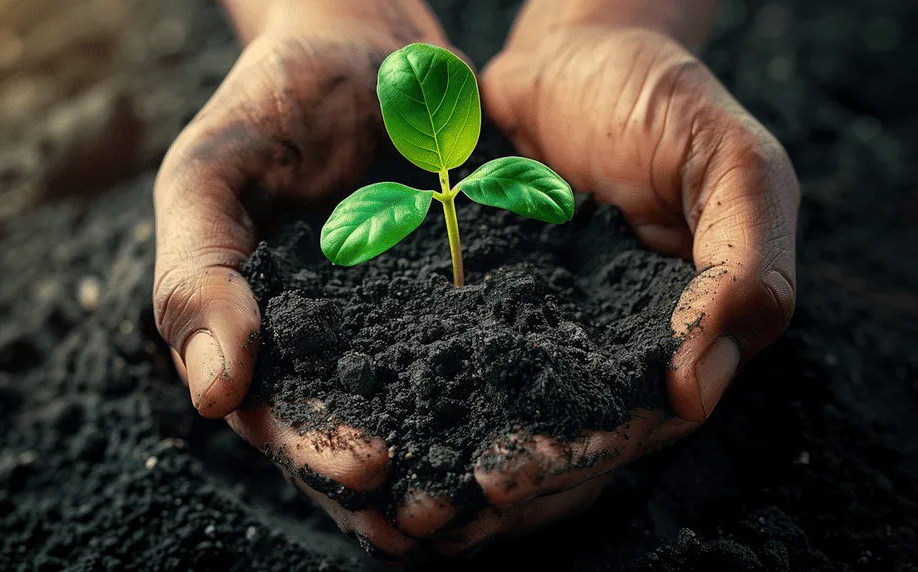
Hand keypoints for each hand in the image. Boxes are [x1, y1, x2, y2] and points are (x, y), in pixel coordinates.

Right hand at [152, 6, 463, 557]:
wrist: (363, 43)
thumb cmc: (271, 102)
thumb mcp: (209, 173)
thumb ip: (195, 274)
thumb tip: (212, 395)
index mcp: (261, 334)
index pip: (281, 414)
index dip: (318, 450)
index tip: (370, 466)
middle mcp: (331, 344)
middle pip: (357, 433)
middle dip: (394, 485)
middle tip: (438, 518)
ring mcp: (402, 324)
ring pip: (424, 413)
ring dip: (451, 465)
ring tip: (490, 502)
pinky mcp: (466, 295)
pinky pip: (486, 353)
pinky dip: (506, 395)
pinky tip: (541, 425)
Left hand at [440, 19, 798, 550]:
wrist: (575, 48)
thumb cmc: (665, 99)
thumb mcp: (736, 165)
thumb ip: (744, 268)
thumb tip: (695, 390)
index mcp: (672, 335)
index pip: (632, 422)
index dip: (575, 456)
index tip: (504, 475)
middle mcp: (602, 347)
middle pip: (557, 436)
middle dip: (496, 478)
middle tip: (429, 511)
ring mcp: (535, 327)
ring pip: (495, 412)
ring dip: (448, 456)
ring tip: (391, 495)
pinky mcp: (478, 299)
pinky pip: (447, 356)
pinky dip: (416, 392)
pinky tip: (374, 419)